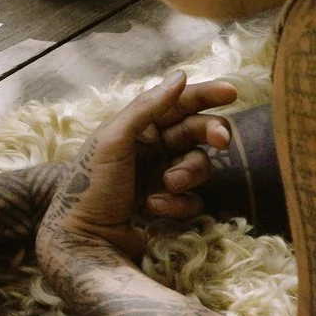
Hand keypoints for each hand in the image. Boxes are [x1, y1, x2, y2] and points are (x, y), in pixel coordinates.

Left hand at [38, 72, 240, 268]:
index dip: (205, 95)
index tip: (232, 91)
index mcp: (136, 128)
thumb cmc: (91, 184)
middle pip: (196, 132)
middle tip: (221, 140)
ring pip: (199, 165)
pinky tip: (154, 208)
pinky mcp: (169, 205)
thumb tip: (181, 76)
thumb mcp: (113, 141)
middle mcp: (151, 149)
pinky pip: (193, 198)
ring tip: (166, 185)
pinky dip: (179, 203)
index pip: (177, 103)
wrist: (83, 239)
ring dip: (189, 173)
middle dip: (211, 133)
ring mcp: (161, 177)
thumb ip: (146, 108)